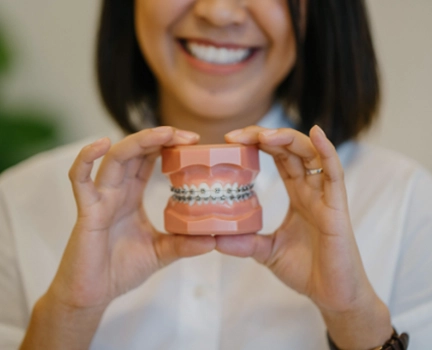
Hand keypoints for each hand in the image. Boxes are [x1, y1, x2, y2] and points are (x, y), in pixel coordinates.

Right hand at [49, 126, 214, 309]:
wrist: (93, 295)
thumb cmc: (121, 270)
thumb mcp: (160, 253)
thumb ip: (184, 244)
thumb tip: (214, 239)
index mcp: (131, 196)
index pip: (147, 161)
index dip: (167, 146)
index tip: (194, 142)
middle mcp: (115, 192)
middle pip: (134, 153)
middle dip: (159, 139)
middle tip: (187, 136)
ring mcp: (100, 199)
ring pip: (115, 159)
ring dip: (138, 142)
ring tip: (164, 133)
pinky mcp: (87, 211)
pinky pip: (79, 179)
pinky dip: (86, 159)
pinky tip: (101, 144)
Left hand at [217, 125, 391, 347]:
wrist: (332, 295)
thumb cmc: (307, 269)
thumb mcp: (266, 252)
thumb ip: (243, 243)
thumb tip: (213, 238)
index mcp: (298, 194)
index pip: (279, 159)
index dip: (257, 144)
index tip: (230, 141)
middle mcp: (311, 189)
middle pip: (290, 150)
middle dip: (264, 137)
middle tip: (235, 136)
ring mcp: (325, 196)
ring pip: (310, 154)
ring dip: (287, 139)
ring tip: (264, 135)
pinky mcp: (337, 207)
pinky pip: (334, 174)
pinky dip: (327, 151)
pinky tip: (316, 133)